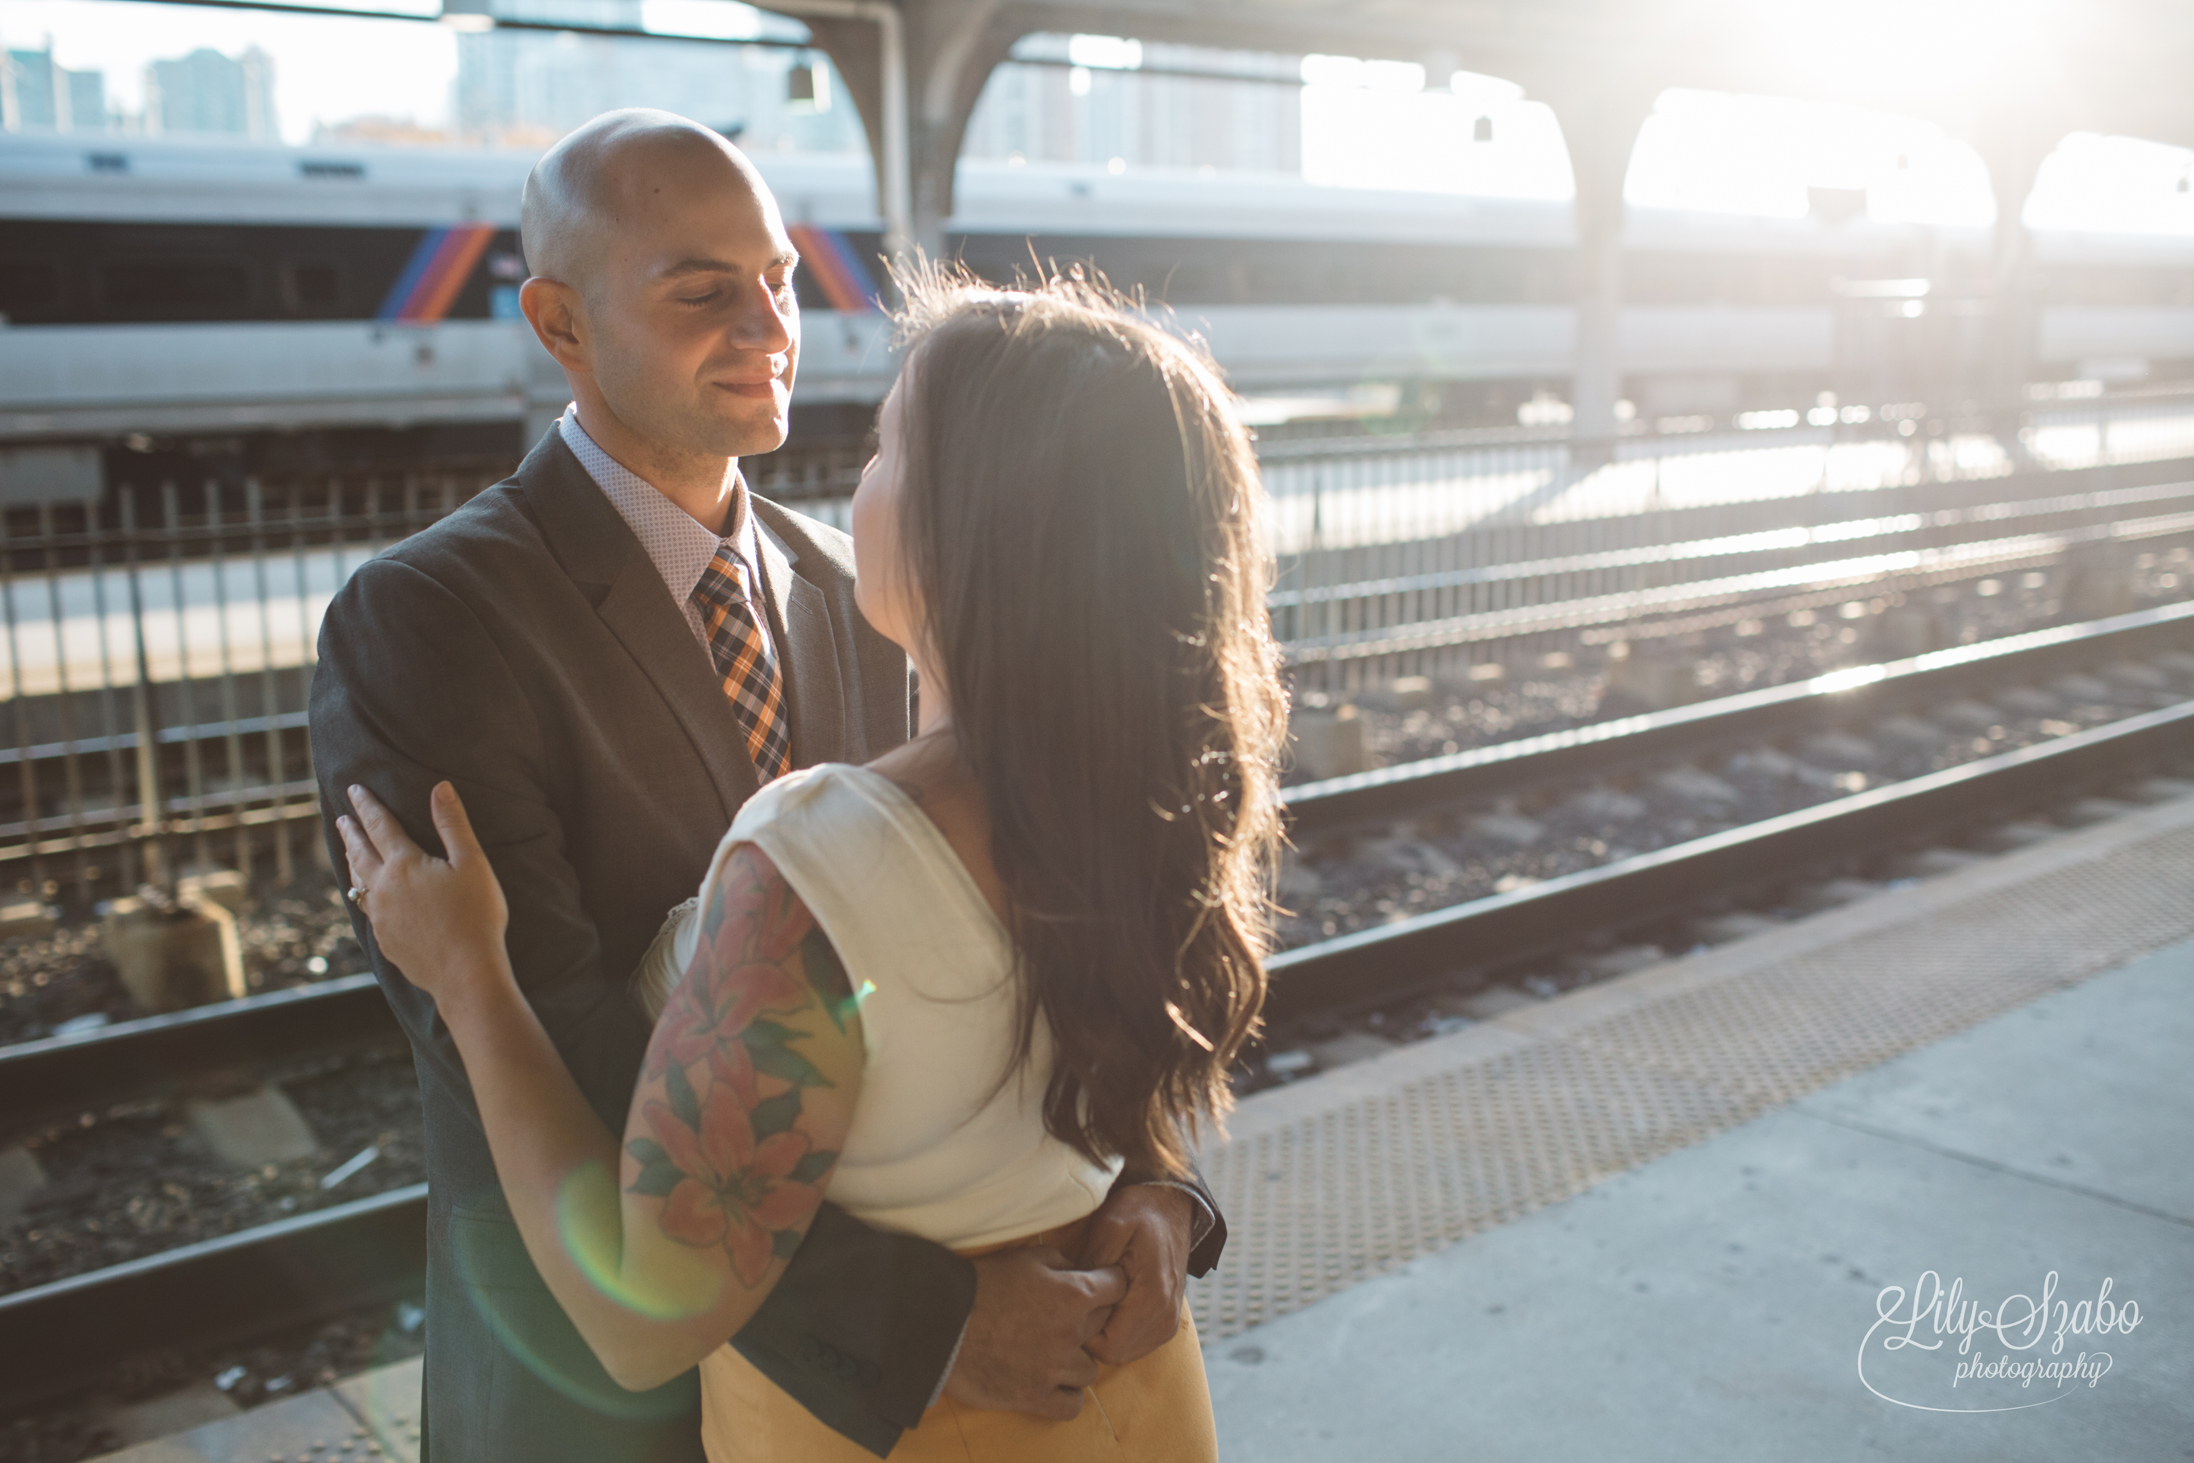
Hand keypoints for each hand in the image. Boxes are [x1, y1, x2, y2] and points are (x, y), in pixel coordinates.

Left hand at [337, 782, 509, 1007]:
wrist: (465, 974)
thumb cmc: (476, 917)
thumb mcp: (473, 864)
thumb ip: (453, 824)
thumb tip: (440, 787)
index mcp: (404, 864)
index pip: (380, 825)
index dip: (367, 805)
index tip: (355, 789)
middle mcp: (383, 888)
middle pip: (360, 852)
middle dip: (351, 831)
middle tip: (342, 818)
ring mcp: (380, 917)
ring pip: (357, 882)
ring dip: (352, 861)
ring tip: (348, 850)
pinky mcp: (384, 940)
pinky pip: (366, 909)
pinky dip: (361, 892)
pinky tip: (366, 896)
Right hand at [944, 1246, 1125, 1418]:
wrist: (942, 1324)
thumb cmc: (982, 1284)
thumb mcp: (1025, 1257)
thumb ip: (1061, 1262)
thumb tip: (1080, 1271)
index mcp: (1073, 1294)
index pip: (1118, 1287)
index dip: (1110, 1283)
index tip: (1102, 1286)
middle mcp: (1072, 1333)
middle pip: (1105, 1327)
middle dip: (1091, 1319)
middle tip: (1065, 1317)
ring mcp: (1055, 1368)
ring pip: (1090, 1369)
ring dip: (1077, 1360)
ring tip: (1055, 1353)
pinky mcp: (1035, 1397)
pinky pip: (1072, 1404)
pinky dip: (1066, 1395)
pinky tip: (1053, 1383)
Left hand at [1078, 1185, 1192, 1366]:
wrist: (1171, 1207)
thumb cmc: (1139, 1213)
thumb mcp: (1111, 1225)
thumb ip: (1094, 1265)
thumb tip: (1073, 1298)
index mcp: (1152, 1298)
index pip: (1108, 1347)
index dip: (1084, 1332)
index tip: (1074, 1304)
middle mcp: (1165, 1318)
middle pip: (1115, 1354)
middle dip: (1092, 1334)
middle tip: (1081, 1301)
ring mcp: (1169, 1323)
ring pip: (1125, 1352)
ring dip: (1106, 1333)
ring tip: (1096, 1300)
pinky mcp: (1167, 1323)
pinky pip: (1136, 1344)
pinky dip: (1120, 1331)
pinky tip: (1110, 1304)